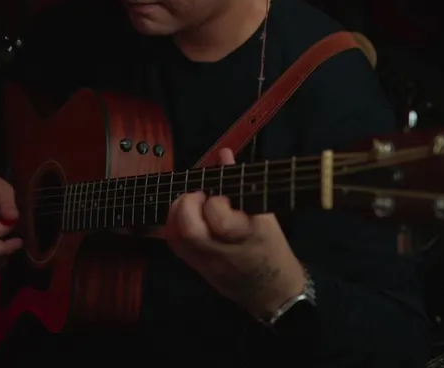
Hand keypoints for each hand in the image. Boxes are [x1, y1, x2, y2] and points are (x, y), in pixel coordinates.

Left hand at [165, 148, 307, 318]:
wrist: (271, 290)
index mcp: (247, 235)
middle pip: (192, 231)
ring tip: (188, 204)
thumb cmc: (270, 245)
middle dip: (187, 205)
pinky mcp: (196, 269)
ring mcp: (206, 262)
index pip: (220, 219)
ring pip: (178, 239)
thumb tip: (223, 152)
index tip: (219, 195)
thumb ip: (239, 182)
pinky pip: (175, 246)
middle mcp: (223, 251)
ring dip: (176, 214)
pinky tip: (182, 217)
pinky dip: (172, 226)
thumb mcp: (264, 213)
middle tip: (196, 196)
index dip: (214, 202)